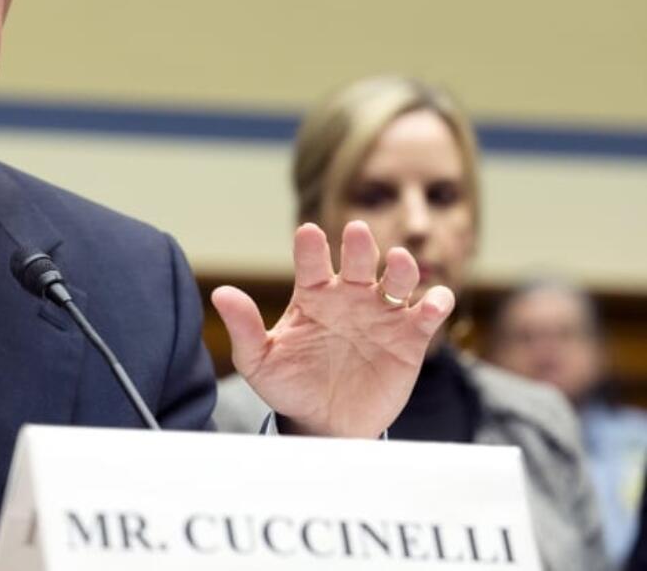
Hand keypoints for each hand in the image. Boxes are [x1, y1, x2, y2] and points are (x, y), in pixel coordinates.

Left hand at [212, 221, 454, 437]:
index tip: (308, 233)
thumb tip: (220, 293)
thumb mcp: (259, 361)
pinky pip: (427, 314)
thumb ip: (244, 328)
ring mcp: (381, 314)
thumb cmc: (289, 385)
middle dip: (359, 246)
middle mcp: (350, 296)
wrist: (325, 424)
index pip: (312, 262)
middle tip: (356, 233)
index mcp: (313, 294)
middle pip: (359, 262)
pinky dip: (435, 303)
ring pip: (398, 279)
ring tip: (397, 262)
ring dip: (402, 267)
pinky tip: (432, 302)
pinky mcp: (409, 338)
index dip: (311, 248)